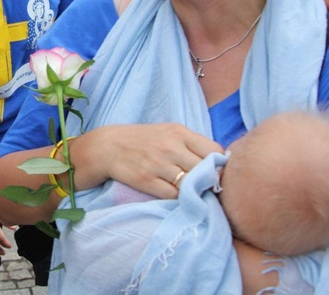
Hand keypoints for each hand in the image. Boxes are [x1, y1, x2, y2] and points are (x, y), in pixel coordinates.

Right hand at [79, 123, 222, 198]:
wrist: (107, 147)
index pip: (214, 151)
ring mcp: (158, 165)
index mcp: (178, 133)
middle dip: (208, 180)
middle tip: (205, 185)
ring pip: (191, 184)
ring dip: (194, 190)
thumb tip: (220, 162)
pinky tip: (174, 192)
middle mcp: (170, 147)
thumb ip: (192, 144)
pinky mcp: (146, 181)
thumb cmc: (143, 140)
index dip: (219, 164)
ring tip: (191, 190)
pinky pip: (174, 195)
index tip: (215, 171)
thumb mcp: (168, 132)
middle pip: (205, 170)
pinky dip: (178, 197)